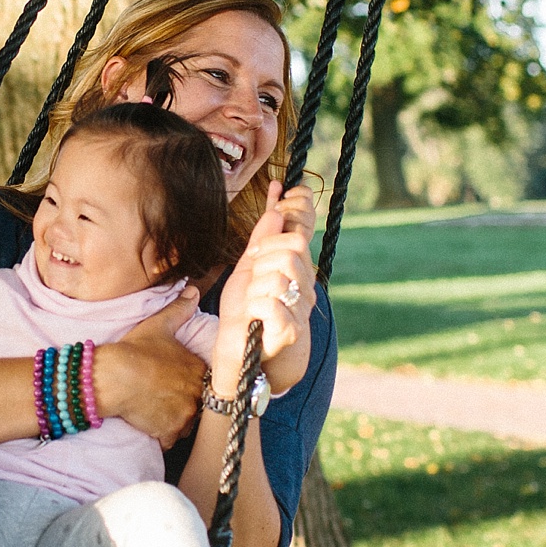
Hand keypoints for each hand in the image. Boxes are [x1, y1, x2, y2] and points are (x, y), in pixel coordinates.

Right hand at [95, 287, 205, 446]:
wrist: (112, 376)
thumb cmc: (135, 349)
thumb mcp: (159, 325)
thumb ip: (179, 309)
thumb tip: (193, 289)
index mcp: (199, 370)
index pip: (207, 383)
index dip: (192, 384)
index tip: (176, 383)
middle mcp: (197, 394)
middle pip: (198, 406)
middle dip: (185, 404)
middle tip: (165, 398)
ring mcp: (184, 415)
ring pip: (186, 424)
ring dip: (175, 421)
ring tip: (156, 410)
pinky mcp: (169, 431)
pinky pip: (170, 440)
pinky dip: (161, 435)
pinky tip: (149, 423)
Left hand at [215, 183, 313, 375]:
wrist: (239, 356)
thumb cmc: (244, 312)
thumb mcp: (247, 270)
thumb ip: (261, 239)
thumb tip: (276, 204)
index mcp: (297, 269)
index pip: (304, 229)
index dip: (297, 206)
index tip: (282, 190)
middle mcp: (306, 286)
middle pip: (293, 246)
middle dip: (264, 256)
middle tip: (253, 277)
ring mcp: (301, 309)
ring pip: (278, 275)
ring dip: (255, 287)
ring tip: (252, 303)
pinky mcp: (291, 331)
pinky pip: (269, 302)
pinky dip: (254, 308)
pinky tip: (254, 319)